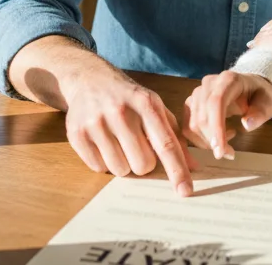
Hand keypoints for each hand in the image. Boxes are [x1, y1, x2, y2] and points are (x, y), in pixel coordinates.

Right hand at [62, 67, 197, 196]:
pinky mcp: (77, 134)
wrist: (90, 80)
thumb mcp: (155, 108)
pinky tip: (103, 141)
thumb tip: (194, 166)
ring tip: (118, 141)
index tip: (185, 191)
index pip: (165, 144)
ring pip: (120, 170)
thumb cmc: (130, 98)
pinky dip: (104, 161)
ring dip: (123, 162)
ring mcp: (97, 123)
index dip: (177, 170)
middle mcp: (121, 112)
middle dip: (144, 162)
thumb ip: (175, 136)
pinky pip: (99, 168)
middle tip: (137, 145)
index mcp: (146, 104)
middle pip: (143, 164)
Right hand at [183, 71, 271, 159]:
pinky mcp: (191, 104)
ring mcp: (197, 93)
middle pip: (203, 117)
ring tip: (226, 146)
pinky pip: (188, 127)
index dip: (216, 127)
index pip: (216, 103)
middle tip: (229, 154)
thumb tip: (247, 125)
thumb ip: (260, 113)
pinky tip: (216, 139)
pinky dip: (200, 140)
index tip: (220, 150)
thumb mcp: (268, 103)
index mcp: (228, 80)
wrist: (249, 88)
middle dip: (214, 141)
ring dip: (207, 143)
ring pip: (193, 124)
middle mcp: (208, 84)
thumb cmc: (259, 96)